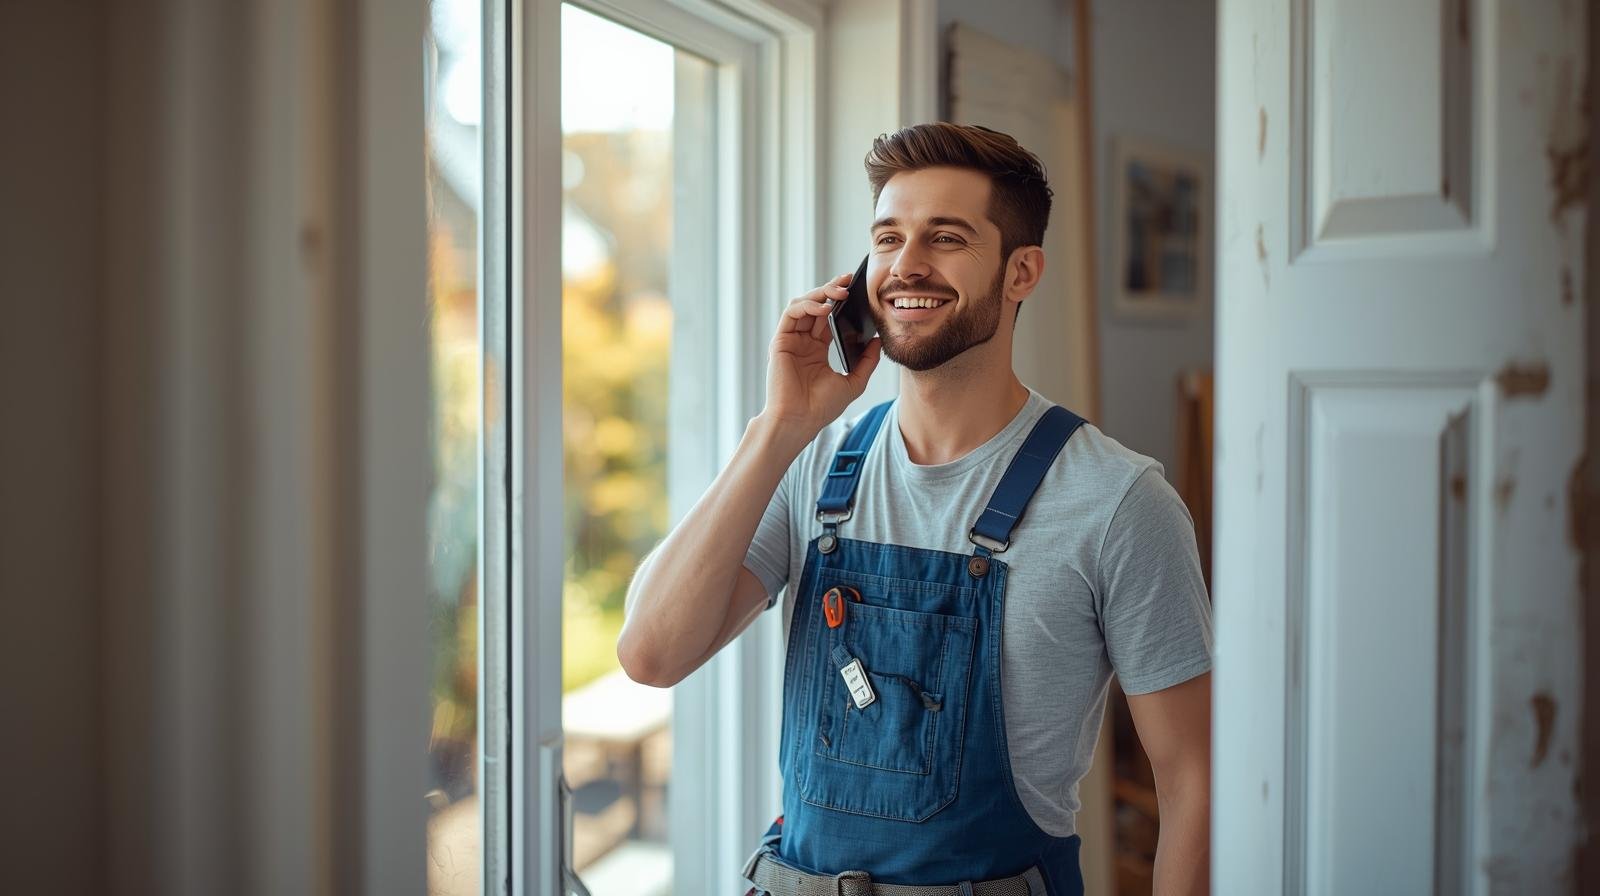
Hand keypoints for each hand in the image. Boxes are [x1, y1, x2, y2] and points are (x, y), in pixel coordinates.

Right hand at [761, 271, 882, 440]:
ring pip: (803, 304)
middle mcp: (803, 342)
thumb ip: (867, 361)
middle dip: (832, 289)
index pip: (829, 317)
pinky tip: (824, 307)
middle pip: (816, 305)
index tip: (857, 290)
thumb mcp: (854, 382)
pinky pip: (792, 313)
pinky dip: (808, 305)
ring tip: (839, 292)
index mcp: (817, 350)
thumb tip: (878, 340)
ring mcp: (791, 340)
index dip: (841, 302)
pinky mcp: (781, 341)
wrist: (800, 421)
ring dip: (821, 293)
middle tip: (848, 281)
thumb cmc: (821, 407)